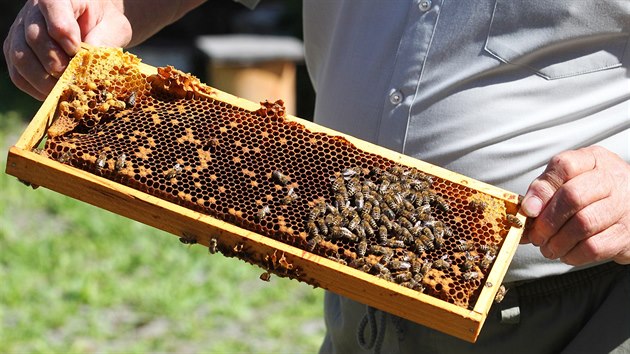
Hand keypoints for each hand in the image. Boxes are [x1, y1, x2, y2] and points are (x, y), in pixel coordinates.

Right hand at [3, 0, 131, 99]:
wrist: (93, 24)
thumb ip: (106, 39)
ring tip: (66, 88)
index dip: (63, 32)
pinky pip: (17, 74)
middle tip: (74, 78)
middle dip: (55, 62)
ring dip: (44, 79)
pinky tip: (55, 92)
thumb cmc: (104, 23)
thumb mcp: (114, 26)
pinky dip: (35, 87)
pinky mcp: (16, 52)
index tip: (76, 49)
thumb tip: (93, 65)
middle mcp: (33, 12)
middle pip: (35, 37)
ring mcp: (20, 32)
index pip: (52, 7)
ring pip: (21, 58)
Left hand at [520, 146, 629, 265]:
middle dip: (547, 221)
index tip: (527, 210)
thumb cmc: (592, 195)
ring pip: (583, 224)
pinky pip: (595, 246)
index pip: (564, 166)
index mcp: (593, 160)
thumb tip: (523, 213)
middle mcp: (611, 179)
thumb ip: (546, 191)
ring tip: (548, 248)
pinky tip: (566, 254)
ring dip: (558, 241)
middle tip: (537, 236)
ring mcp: (623, 206)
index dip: (541, 190)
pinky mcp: (626, 233)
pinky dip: (574, 254)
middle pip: (572, 196)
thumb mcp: (571, 182)